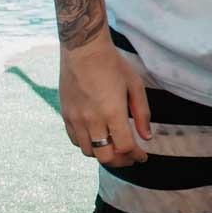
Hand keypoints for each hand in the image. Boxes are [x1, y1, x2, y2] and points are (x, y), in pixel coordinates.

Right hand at [58, 36, 152, 167]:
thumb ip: (142, 113)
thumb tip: (146, 136)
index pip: (125, 147)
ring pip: (88, 151)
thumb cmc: (113, 65)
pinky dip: (88, 145)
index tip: (143, 157)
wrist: (83, 51)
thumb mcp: (135, 86)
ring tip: (115, 149)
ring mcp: (76, 119)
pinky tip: (98, 139)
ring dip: (103, 154)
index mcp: (112, 112)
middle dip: (121, 162)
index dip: (136, 156)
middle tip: (130, 158)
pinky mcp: (65, 115)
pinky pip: (75, 140)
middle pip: (105, 156)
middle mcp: (92, 119)